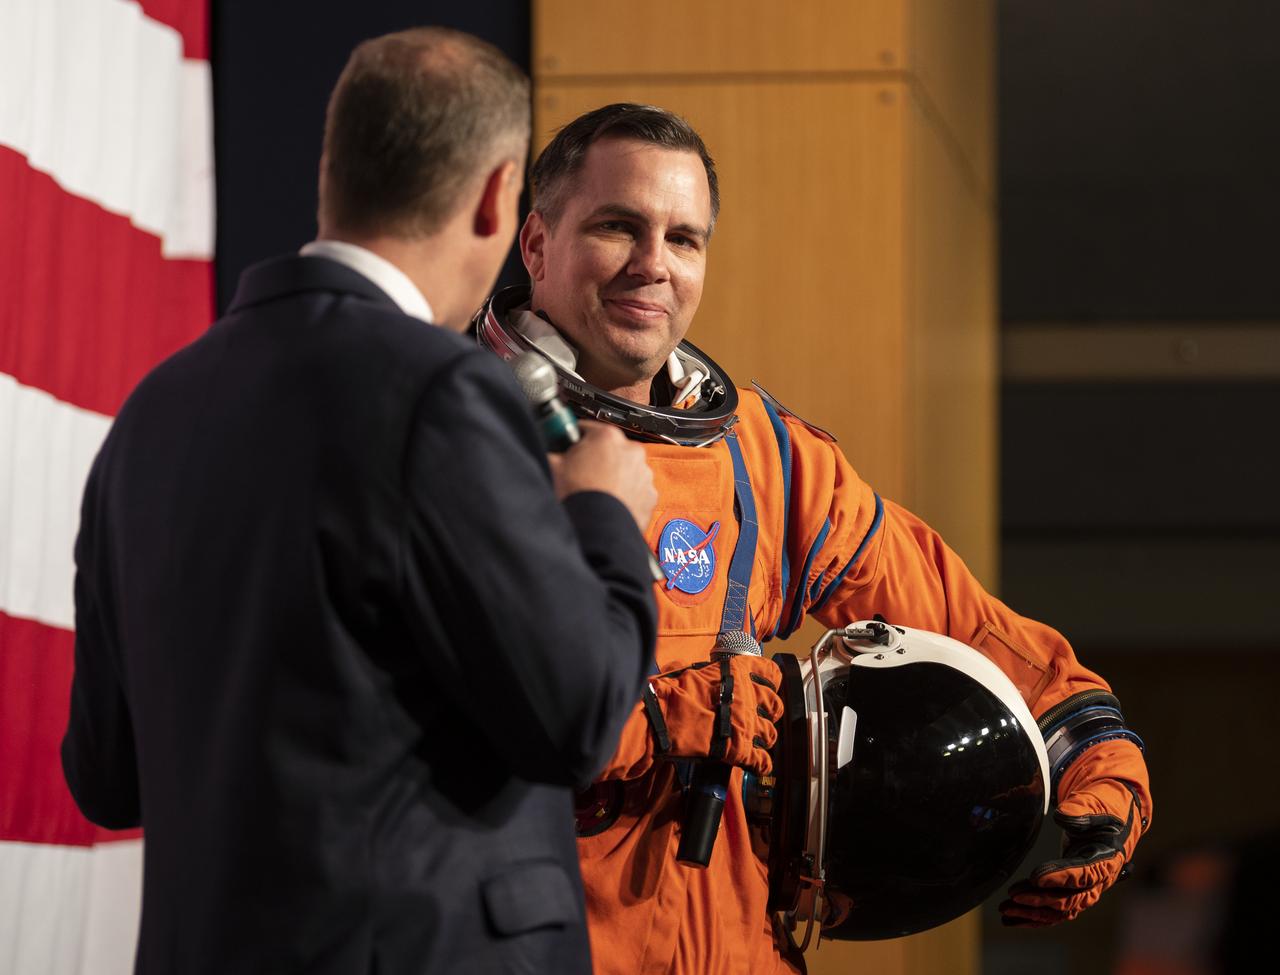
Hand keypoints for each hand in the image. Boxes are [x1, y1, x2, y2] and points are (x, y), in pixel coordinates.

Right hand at [548, 421, 656, 529]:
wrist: (598, 531)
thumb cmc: (579, 499)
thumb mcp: (553, 467)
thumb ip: (553, 451)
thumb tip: (549, 449)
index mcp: (607, 437)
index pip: (587, 429)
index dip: (575, 440)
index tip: (570, 448)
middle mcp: (631, 451)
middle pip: (609, 449)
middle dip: (596, 459)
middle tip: (580, 475)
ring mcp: (643, 474)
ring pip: (625, 469)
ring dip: (613, 476)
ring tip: (595, 492)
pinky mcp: (650, 495)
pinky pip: (636, 490)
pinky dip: (626, 494)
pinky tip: (609, 503)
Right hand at [643, 655, 783, 775]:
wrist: (664, 716)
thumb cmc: (672, 691)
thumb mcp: (690, 670)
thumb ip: (704, 671)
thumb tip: (696, 670)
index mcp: (738, 672)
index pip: (771, 672)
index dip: (771, 681)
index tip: (768, 685)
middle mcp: (749, 696)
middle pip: (776, 706)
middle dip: (770, 712)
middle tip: (760, 716)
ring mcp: (748, 724)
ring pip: (771, 735)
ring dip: (764, 739)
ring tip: (755, 741)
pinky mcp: (742, 750)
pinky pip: (763, 761)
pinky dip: (761, 764)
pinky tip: (756, 764)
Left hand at [999, 777, 1145, 925]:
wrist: (1111, 819)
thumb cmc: (1103, 808)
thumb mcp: (1096, 803)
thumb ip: (1081, 810)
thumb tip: (1063, 817)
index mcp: (1107, 859)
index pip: (1084, 873)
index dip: (1060, 877)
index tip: (1035, 878)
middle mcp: (1099, 880)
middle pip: (1071, 899)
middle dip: (1041, 900)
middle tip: (1013, 897)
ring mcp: (1086, 889)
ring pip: (1061, 910)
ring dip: (1033, 913)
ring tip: (1005, 910)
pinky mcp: (1073, 891)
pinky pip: (1056, 911)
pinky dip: (1034, 917)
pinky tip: (1012, 919)